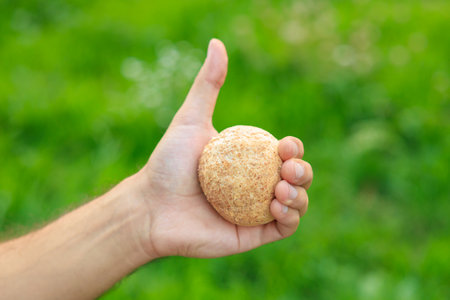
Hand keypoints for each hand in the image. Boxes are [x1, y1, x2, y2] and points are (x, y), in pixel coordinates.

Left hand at [136, 39, 312, 257]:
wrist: (151, 206)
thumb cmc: (168, 163)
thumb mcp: (191, 118)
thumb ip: (208, 84)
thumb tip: (217, 43)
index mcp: (248, 161)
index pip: (283, 153)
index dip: (294, 148)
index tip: (285, 145)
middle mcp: (255, 185)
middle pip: (296, 177)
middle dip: (303, 171)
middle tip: (287, 167)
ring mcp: (255, 211)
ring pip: (296, 203)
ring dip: (300, 195)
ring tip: (281, 188)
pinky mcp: (252, 234)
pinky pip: (284, 228)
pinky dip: (290, 217)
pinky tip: (277, 206)